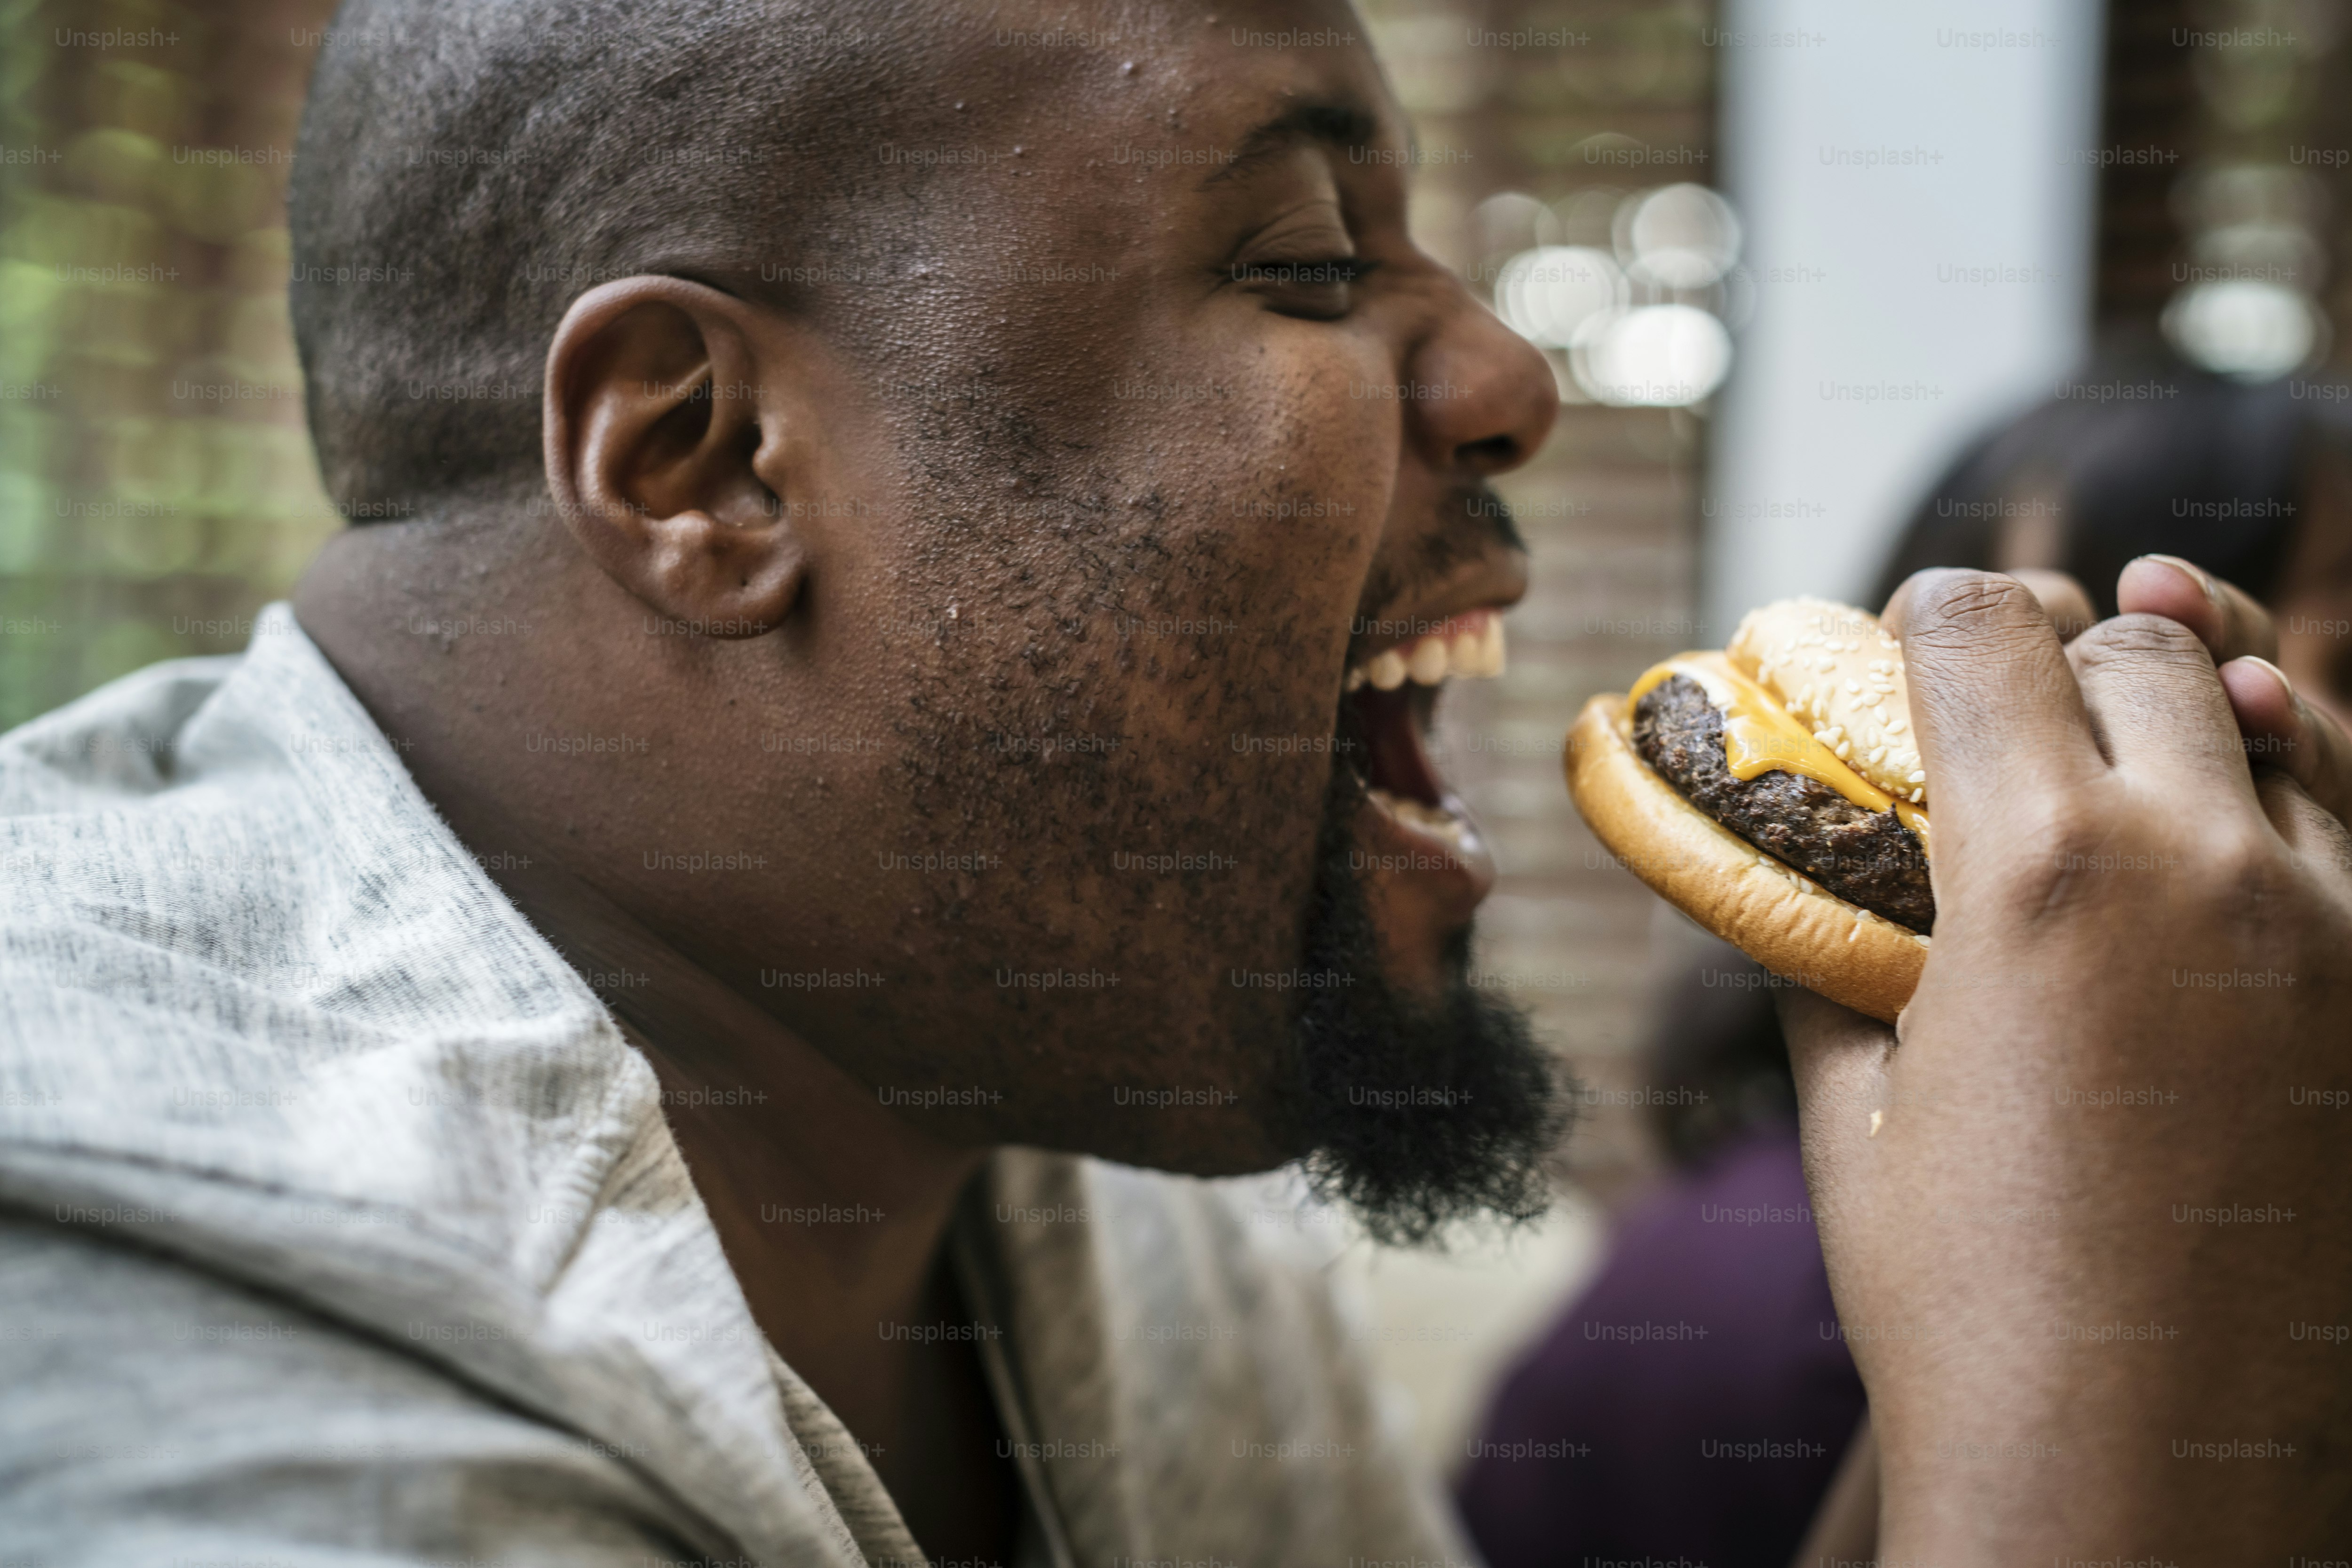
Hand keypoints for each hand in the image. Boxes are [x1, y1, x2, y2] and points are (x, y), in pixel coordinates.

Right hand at [1784, 565, 2351, 1561]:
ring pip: (2274, 717)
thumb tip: (1804, 901)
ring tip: (2150, 720)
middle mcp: (2191, 858)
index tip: (1914, 630)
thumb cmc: (1966, 1305)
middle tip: (2015, 701)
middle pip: (2135, 650)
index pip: (1978, 628)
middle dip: (2061, 655)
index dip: (1933, 608)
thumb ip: (1829, 973)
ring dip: (2194, 704)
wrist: (2143, 1471)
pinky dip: (2307, 786)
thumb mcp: (1855, 1119)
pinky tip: (2268, 783)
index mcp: (2024, 869)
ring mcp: (2322, 926)